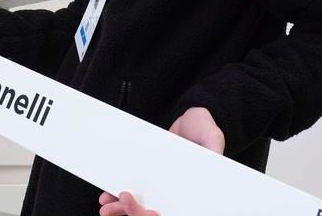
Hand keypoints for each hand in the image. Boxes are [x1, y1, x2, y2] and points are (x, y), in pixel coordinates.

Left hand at [98, 108, 223, 214]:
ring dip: (122, 209)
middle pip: (152, 210)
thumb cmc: (206, 128)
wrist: (193, 115)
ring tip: (106, 207)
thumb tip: (215, 158)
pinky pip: (136, 187)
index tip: (149, 212)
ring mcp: (161, 183)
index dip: (156, 214)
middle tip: (112, 211)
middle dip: (133, 213)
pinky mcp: (151, 172)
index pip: (173, 209)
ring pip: (141, 203)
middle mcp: (174, 189)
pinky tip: (108, 194)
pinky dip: (120, 193)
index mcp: (190, 187)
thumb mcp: (212, 136)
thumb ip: (213, 148)